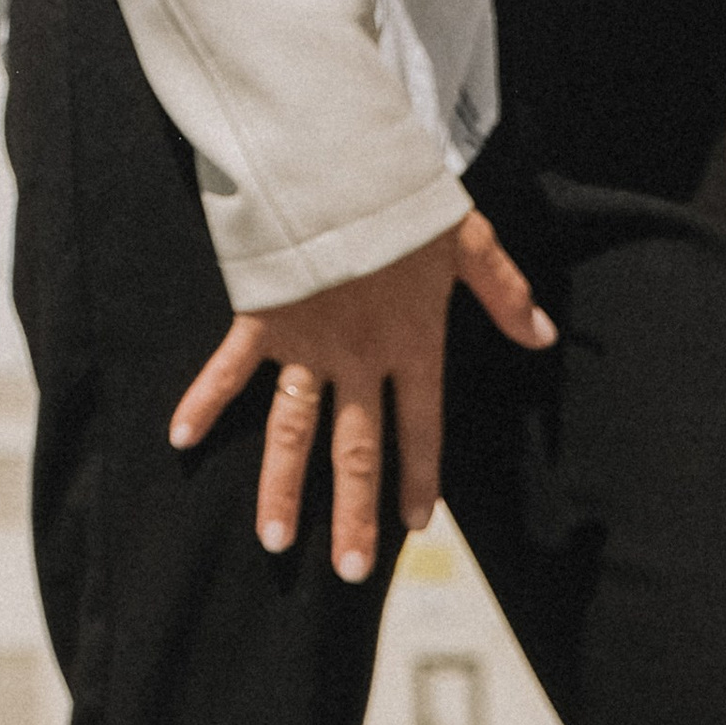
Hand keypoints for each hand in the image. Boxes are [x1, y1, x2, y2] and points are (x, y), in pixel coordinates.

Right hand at [169, 212, 554, 582]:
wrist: (333, 153)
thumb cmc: (401, 193)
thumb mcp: (466, 238)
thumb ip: (504, 293)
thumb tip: (544, 335)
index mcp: (410, 343)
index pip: (422, 429)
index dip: (420, 479)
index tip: (415, 526)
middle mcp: (358, 357)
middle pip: (355, 451)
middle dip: (352, 514)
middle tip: (349, 572)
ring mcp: (306, 343)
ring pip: (293, 431)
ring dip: (282, 487)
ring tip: (275, 541)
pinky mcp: (262, 316)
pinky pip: (230, 368)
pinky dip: (204, 400)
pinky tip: (181, 440)